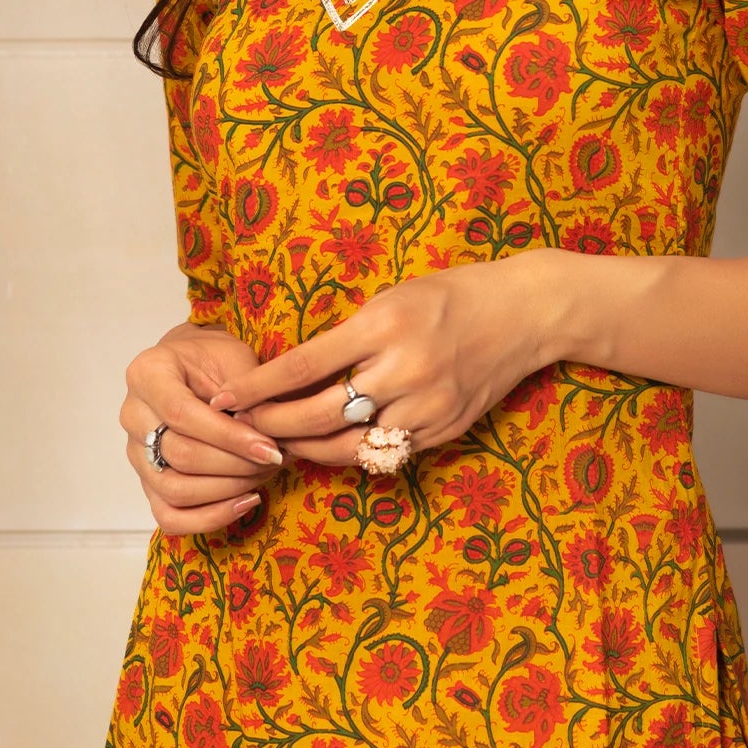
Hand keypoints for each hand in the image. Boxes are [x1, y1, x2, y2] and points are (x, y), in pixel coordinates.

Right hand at [121, 322, 284, 532]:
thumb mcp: (233, 358)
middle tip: (275, 459)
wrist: (194, 367)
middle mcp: (133, 415)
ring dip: (228, 490)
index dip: (228, 436)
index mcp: (146, 374)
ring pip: (175, 490)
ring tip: (264, 475)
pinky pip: (170, 517)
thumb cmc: (214, 359)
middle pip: (179, 455)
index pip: (182, 414)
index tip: (269, 447)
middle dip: (235, 464)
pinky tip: (246, 501)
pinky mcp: (147, 482)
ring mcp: (136, 453)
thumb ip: (246, 392)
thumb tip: (267, 435)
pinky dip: (210, 517)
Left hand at [219, 254, 561, 467]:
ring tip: (279, 443)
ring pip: (349, 444)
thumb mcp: (392, 298)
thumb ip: (349, 336)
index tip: (223, 399)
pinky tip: (329, 447)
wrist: (524, 313)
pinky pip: (386, 452)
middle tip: (243, 428)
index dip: (257, 388)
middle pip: (319, 413)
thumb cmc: (450, 295)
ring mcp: (427, 403)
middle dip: (273, 425)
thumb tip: (292, 372)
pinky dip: (352, 452)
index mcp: (383, 324)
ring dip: (306, 448)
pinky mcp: (445, 428)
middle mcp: (403, 367)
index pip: (302, 365)